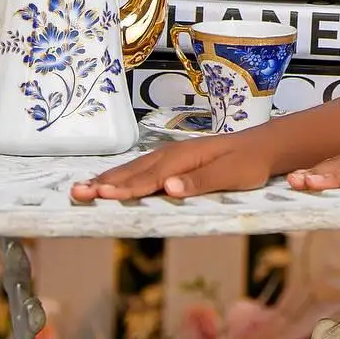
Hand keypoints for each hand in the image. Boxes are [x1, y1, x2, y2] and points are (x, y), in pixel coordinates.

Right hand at [69, 132, 273, 201]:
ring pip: (134, 167)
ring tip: (83, 188)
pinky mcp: (174, 160)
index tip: (99, 194)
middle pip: (133, 171)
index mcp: (183, 159)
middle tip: (76, 193)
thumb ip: (200, 181)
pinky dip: (122, 175)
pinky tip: (112, 180)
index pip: (148, 178)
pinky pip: (142, 167)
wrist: (263, 145)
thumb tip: (169, 187)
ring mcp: (172, 155)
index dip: (123, 188)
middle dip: (103, 182)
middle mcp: (172, 154)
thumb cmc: (249, 162)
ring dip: (108, 178)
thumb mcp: (231, 175)